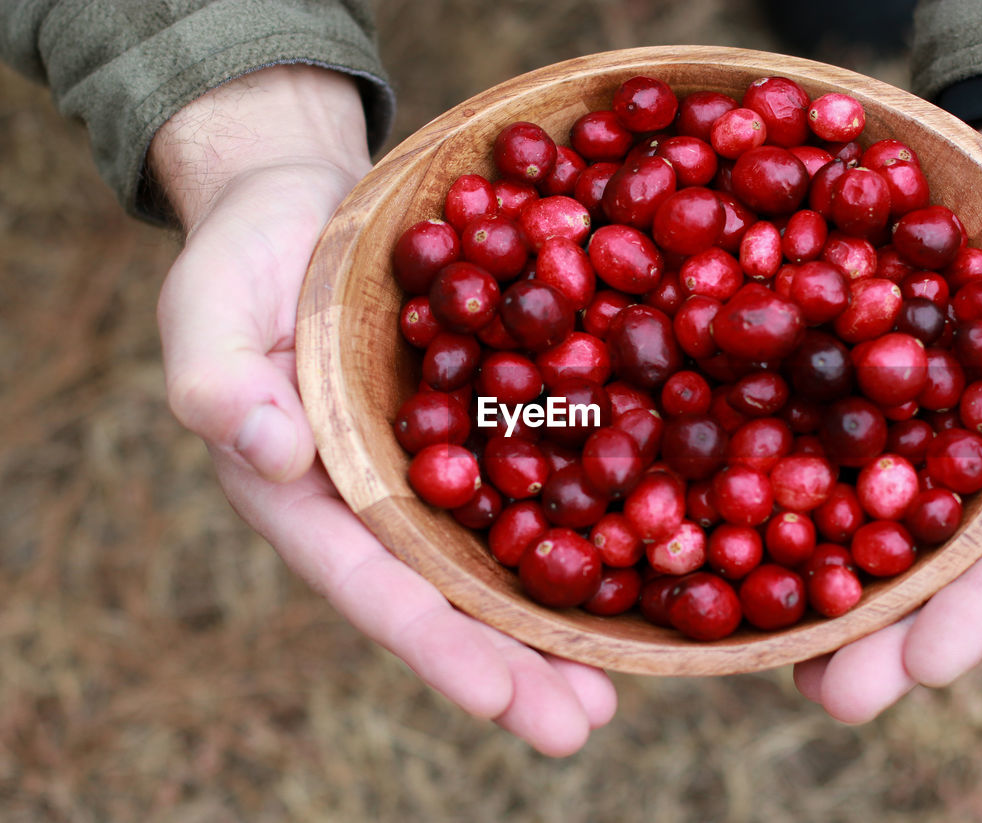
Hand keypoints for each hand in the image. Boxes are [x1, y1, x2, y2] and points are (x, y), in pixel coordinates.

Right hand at [151, 65, 614, 754]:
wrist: (304, 205)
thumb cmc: (242, 256)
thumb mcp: (207, 304)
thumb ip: (217, 380)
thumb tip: (271, 455)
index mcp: (306, 493)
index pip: (372, 582)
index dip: (435, 642)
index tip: (499, 698)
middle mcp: (377, 501)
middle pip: (450, 596)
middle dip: (513, 667)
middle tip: (583, 726)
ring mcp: (435, 468)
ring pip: (500, 558)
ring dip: (558, 625)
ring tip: (618, 689)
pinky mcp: (483, 425)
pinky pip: (535, 480)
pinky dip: (585, 523)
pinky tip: (641, 563)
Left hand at [794, 113, 981, 720]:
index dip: (973, 610)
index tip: (925, 669)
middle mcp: (968, 459)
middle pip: (924, 559)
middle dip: (877, 633)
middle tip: (828, 697)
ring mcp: (905, 424)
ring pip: (856, 515)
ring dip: (812, 583)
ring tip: (765, 653)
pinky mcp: (850, 381)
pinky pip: (807, 431)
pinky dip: (770, 479)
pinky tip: (727, 530)